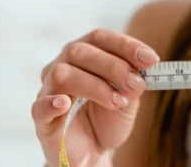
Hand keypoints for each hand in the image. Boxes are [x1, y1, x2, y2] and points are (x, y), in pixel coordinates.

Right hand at [31, 29, 158, 166]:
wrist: (94, 151)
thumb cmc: (108, 119)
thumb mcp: (128, 101)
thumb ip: (132, 85)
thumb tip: (141, 73)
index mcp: (85, 56)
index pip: (101, 38)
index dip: (126, 45)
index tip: (151, 60)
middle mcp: (63, 66)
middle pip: (80, 51)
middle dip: (114, 66)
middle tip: (137, 85)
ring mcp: (49, 91)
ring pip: (63, 73)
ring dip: (95, 86)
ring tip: (117, 102)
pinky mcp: (42, 118)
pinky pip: (39, 106)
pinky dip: (51, 103)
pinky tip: (64, 103)